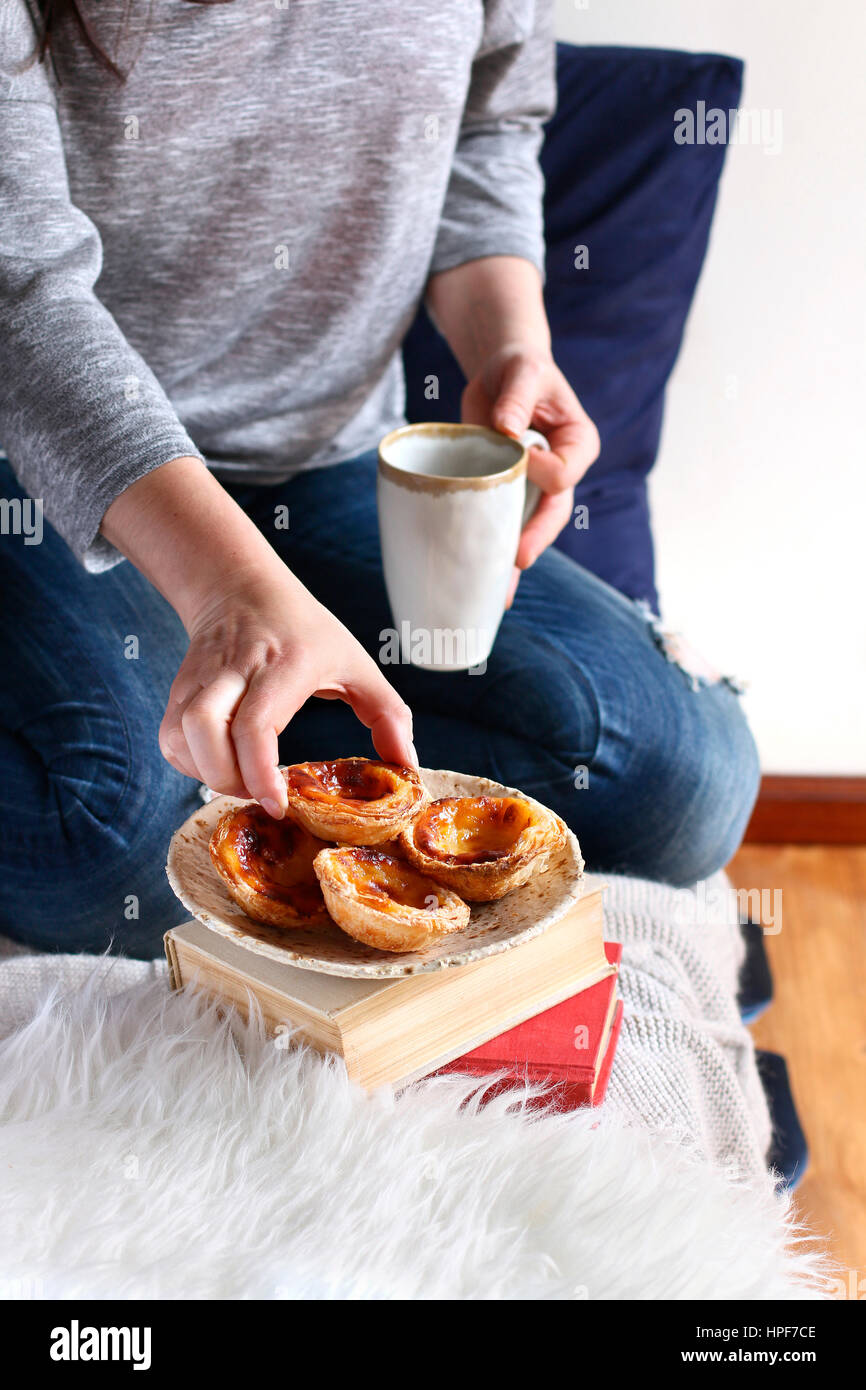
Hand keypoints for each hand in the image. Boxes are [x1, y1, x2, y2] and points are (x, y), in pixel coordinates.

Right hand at [158, 569, 415, 817]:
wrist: (241, 587)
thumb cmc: (305, 631)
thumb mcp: (357, 662)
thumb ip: (389, 714)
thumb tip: (407, 766)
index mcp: (286, 663)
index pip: (255, 722)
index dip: (259, 771)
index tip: (278, 802)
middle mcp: (237, 668)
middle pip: (202, 728)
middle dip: (226, 778)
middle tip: (260, 794)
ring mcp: (201, 677)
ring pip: (179, 733)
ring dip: (204, 772)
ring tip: (241, 781)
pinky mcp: (179, 687)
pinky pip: (169, 735)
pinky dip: (187, 762)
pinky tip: (218, 765)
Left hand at [462, 344, 599, 605]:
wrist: (500, 375)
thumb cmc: (519, 367)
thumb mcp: (522, 370)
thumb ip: (518, 394)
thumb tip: (506, 426)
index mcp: (578, 443)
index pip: (565, 471)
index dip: (543, 470)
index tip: (520, 451)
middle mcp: (562, 471)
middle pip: (554, 512)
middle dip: (536, 536)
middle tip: (518, 557)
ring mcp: (535, 488)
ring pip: (531, 529)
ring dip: (514, 559)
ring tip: (498, 591)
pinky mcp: (509, 493)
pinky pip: (507, 528)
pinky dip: (496, 554)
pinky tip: (488, 584)